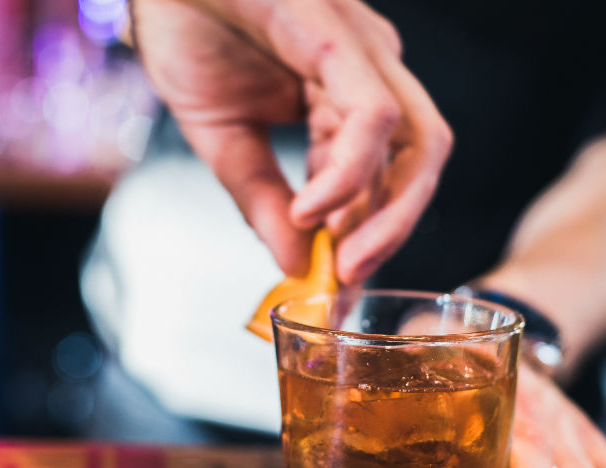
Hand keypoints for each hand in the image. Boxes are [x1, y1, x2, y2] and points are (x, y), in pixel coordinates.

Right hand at [132, 0, 451, 283]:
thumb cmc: (187, 34)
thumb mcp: (225, 140)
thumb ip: (262, 201)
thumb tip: (293, 265)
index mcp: (347, 94)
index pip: (381, 179)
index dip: (365, 242)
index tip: (339, 295)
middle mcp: (370, 71)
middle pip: (417, 165)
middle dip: (389, 237)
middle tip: (347, 289)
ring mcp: (362, 51)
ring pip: (416, 143)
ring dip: (387, 218)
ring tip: (342, 265)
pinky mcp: (336, 34)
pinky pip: (370, 116)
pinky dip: (346, 174)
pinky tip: (309, 209)